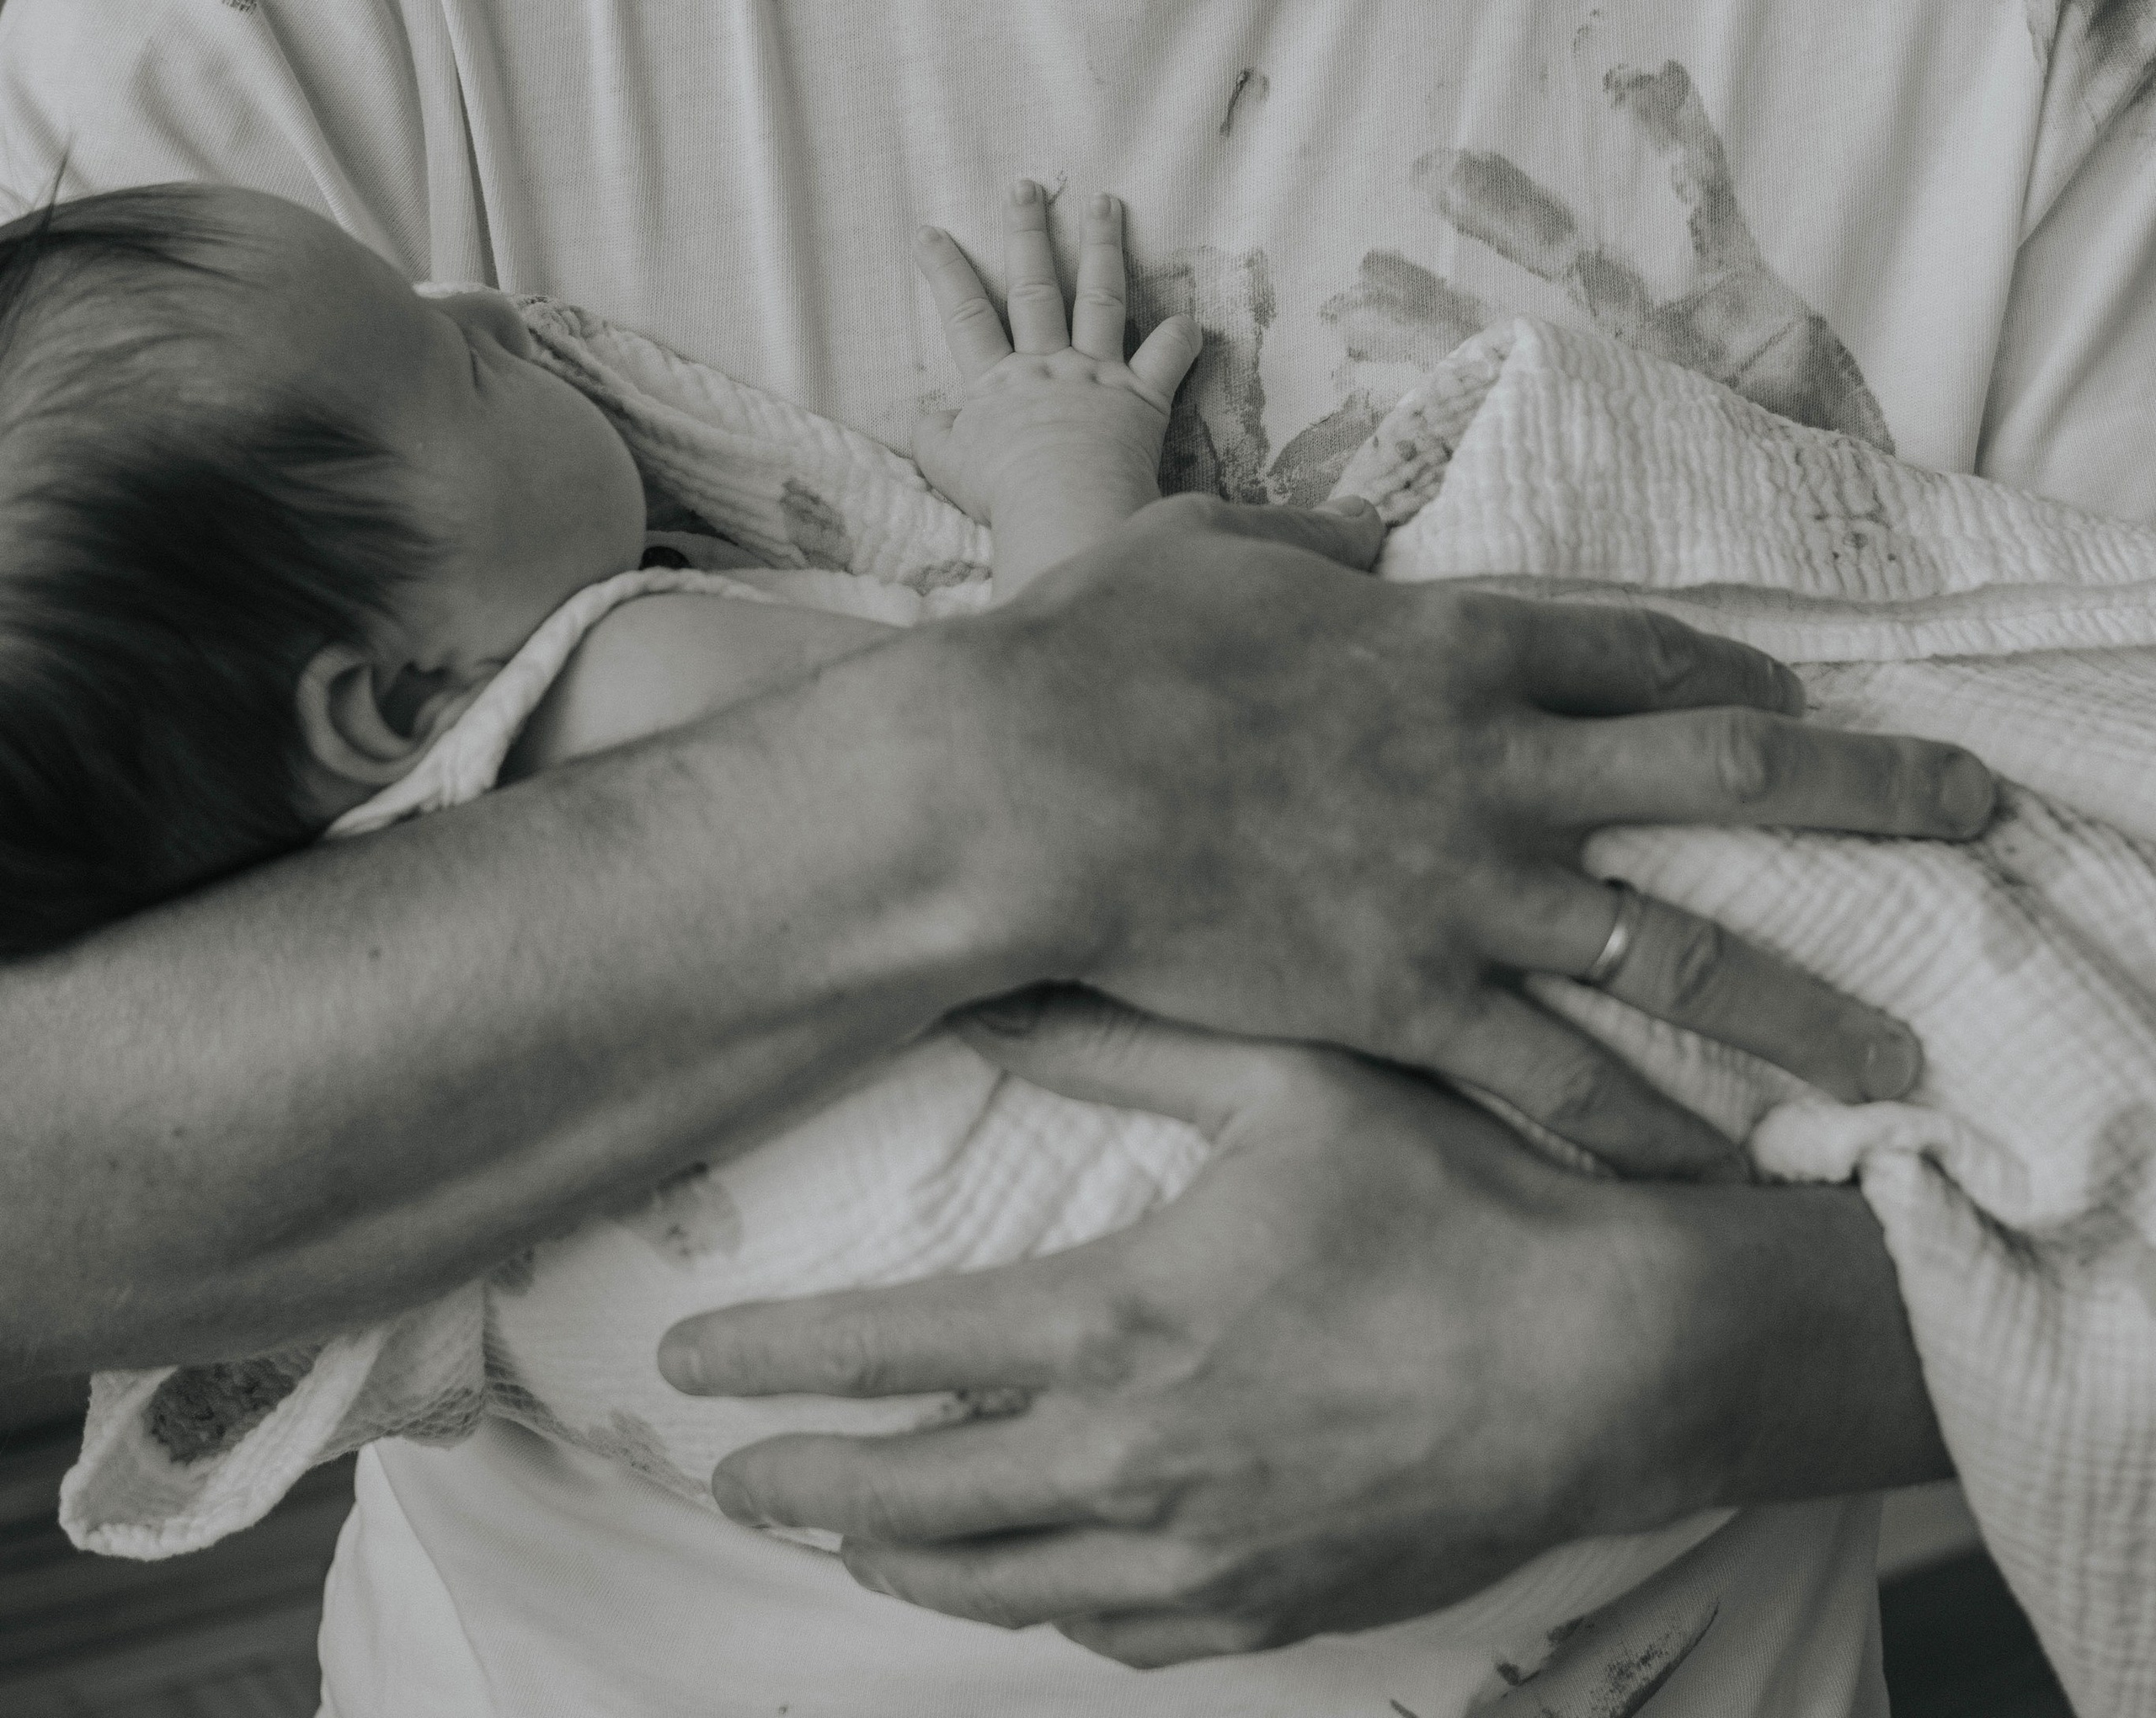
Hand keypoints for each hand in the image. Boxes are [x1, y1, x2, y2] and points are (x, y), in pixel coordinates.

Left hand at [660, 994, 1941, 1665]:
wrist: (1614, 1356)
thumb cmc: (1454, 1201)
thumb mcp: (1284, 1078)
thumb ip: (1120, 1033)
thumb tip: (987, 985)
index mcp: (1119, 1325)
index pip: (893, 1360)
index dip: (775, 1363)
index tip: (689, 1363)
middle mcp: (1136, 1463)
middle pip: (915, 1501)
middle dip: (802, 1485)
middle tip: (723, 1471)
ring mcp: (1204, 1558)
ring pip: (1000, 1586)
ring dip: (898, 1564)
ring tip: (838, 1535)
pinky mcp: (1274, 1608)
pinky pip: (1113, 1636)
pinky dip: (1035, 1610)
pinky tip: (1016, 1586)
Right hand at [913, 183, 1202, 591]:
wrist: (1066, 508)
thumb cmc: (1002, 491)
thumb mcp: (944, 463)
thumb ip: (919, 433)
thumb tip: (878, 418)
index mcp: (997, 380)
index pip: (965, 313)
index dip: (944, 270)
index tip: (929, 229)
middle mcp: (1048, 365)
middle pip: (1035, 287)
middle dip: (1027, 232)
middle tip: (1026, 186)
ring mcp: (1097, 375)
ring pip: (1101, 299)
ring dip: (1103, 248)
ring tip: (1106, 203)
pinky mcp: (1141, 398)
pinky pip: (1167, 360)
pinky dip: (1181, 339)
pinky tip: (1190, 317)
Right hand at [951, 500, 1993, 1172]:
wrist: (1028, 778)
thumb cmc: (1097, 647)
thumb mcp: (1210, 545)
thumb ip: (1304, 533)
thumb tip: (1357, 529)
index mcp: (1447, 637)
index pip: (1635, 650)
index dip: (1727, 676)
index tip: (1795, 703)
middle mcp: (1492, 759)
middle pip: (1721, 775)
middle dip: (1869, 794)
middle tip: (1975, 808)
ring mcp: (1462, 885)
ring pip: (1678, 955)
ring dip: (1802, 1011)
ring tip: (1900, 1068)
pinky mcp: (1408, 996)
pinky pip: (1555, 1080)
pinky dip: (1637, 1134)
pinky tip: (1708, 1179)